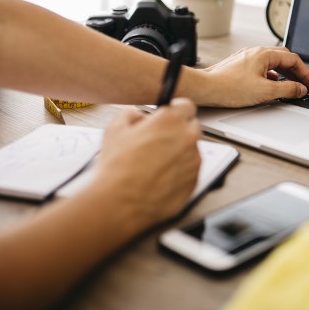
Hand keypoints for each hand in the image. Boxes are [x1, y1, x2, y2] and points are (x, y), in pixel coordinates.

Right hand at [92, 99, 200, 232]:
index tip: (170, 115)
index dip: (176, 110)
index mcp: (171, 121)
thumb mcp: (115, 129)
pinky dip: (180, 172)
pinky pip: (190, 171)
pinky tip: (160, 178)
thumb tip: (137, 115)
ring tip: (155, 164)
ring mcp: (193, 162)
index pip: (186, 106)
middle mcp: (187, 138)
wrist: (120, 203)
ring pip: (192, 150)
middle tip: (160, 140)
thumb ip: (130, 115)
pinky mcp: (194, 182)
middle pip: (192, 127)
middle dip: (179, 130)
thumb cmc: (117, 169)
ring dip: (179, 152)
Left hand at [199, 46, 308, 106]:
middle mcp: (256, 52)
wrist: (205, 88)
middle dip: (297, 71)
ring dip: (285, 73)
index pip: (293, 60)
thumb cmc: (229, 87)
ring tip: (292, 86)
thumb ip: (287, 89)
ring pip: (273, 63)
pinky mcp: (240, 66)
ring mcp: (247, 58)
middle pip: (284, 58)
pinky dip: (272, 75)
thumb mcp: (265, 91)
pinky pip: (262, 67)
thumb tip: (300, 89)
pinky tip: (271, 85)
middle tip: (305, 84)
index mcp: (265, 54)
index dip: (306, 73)